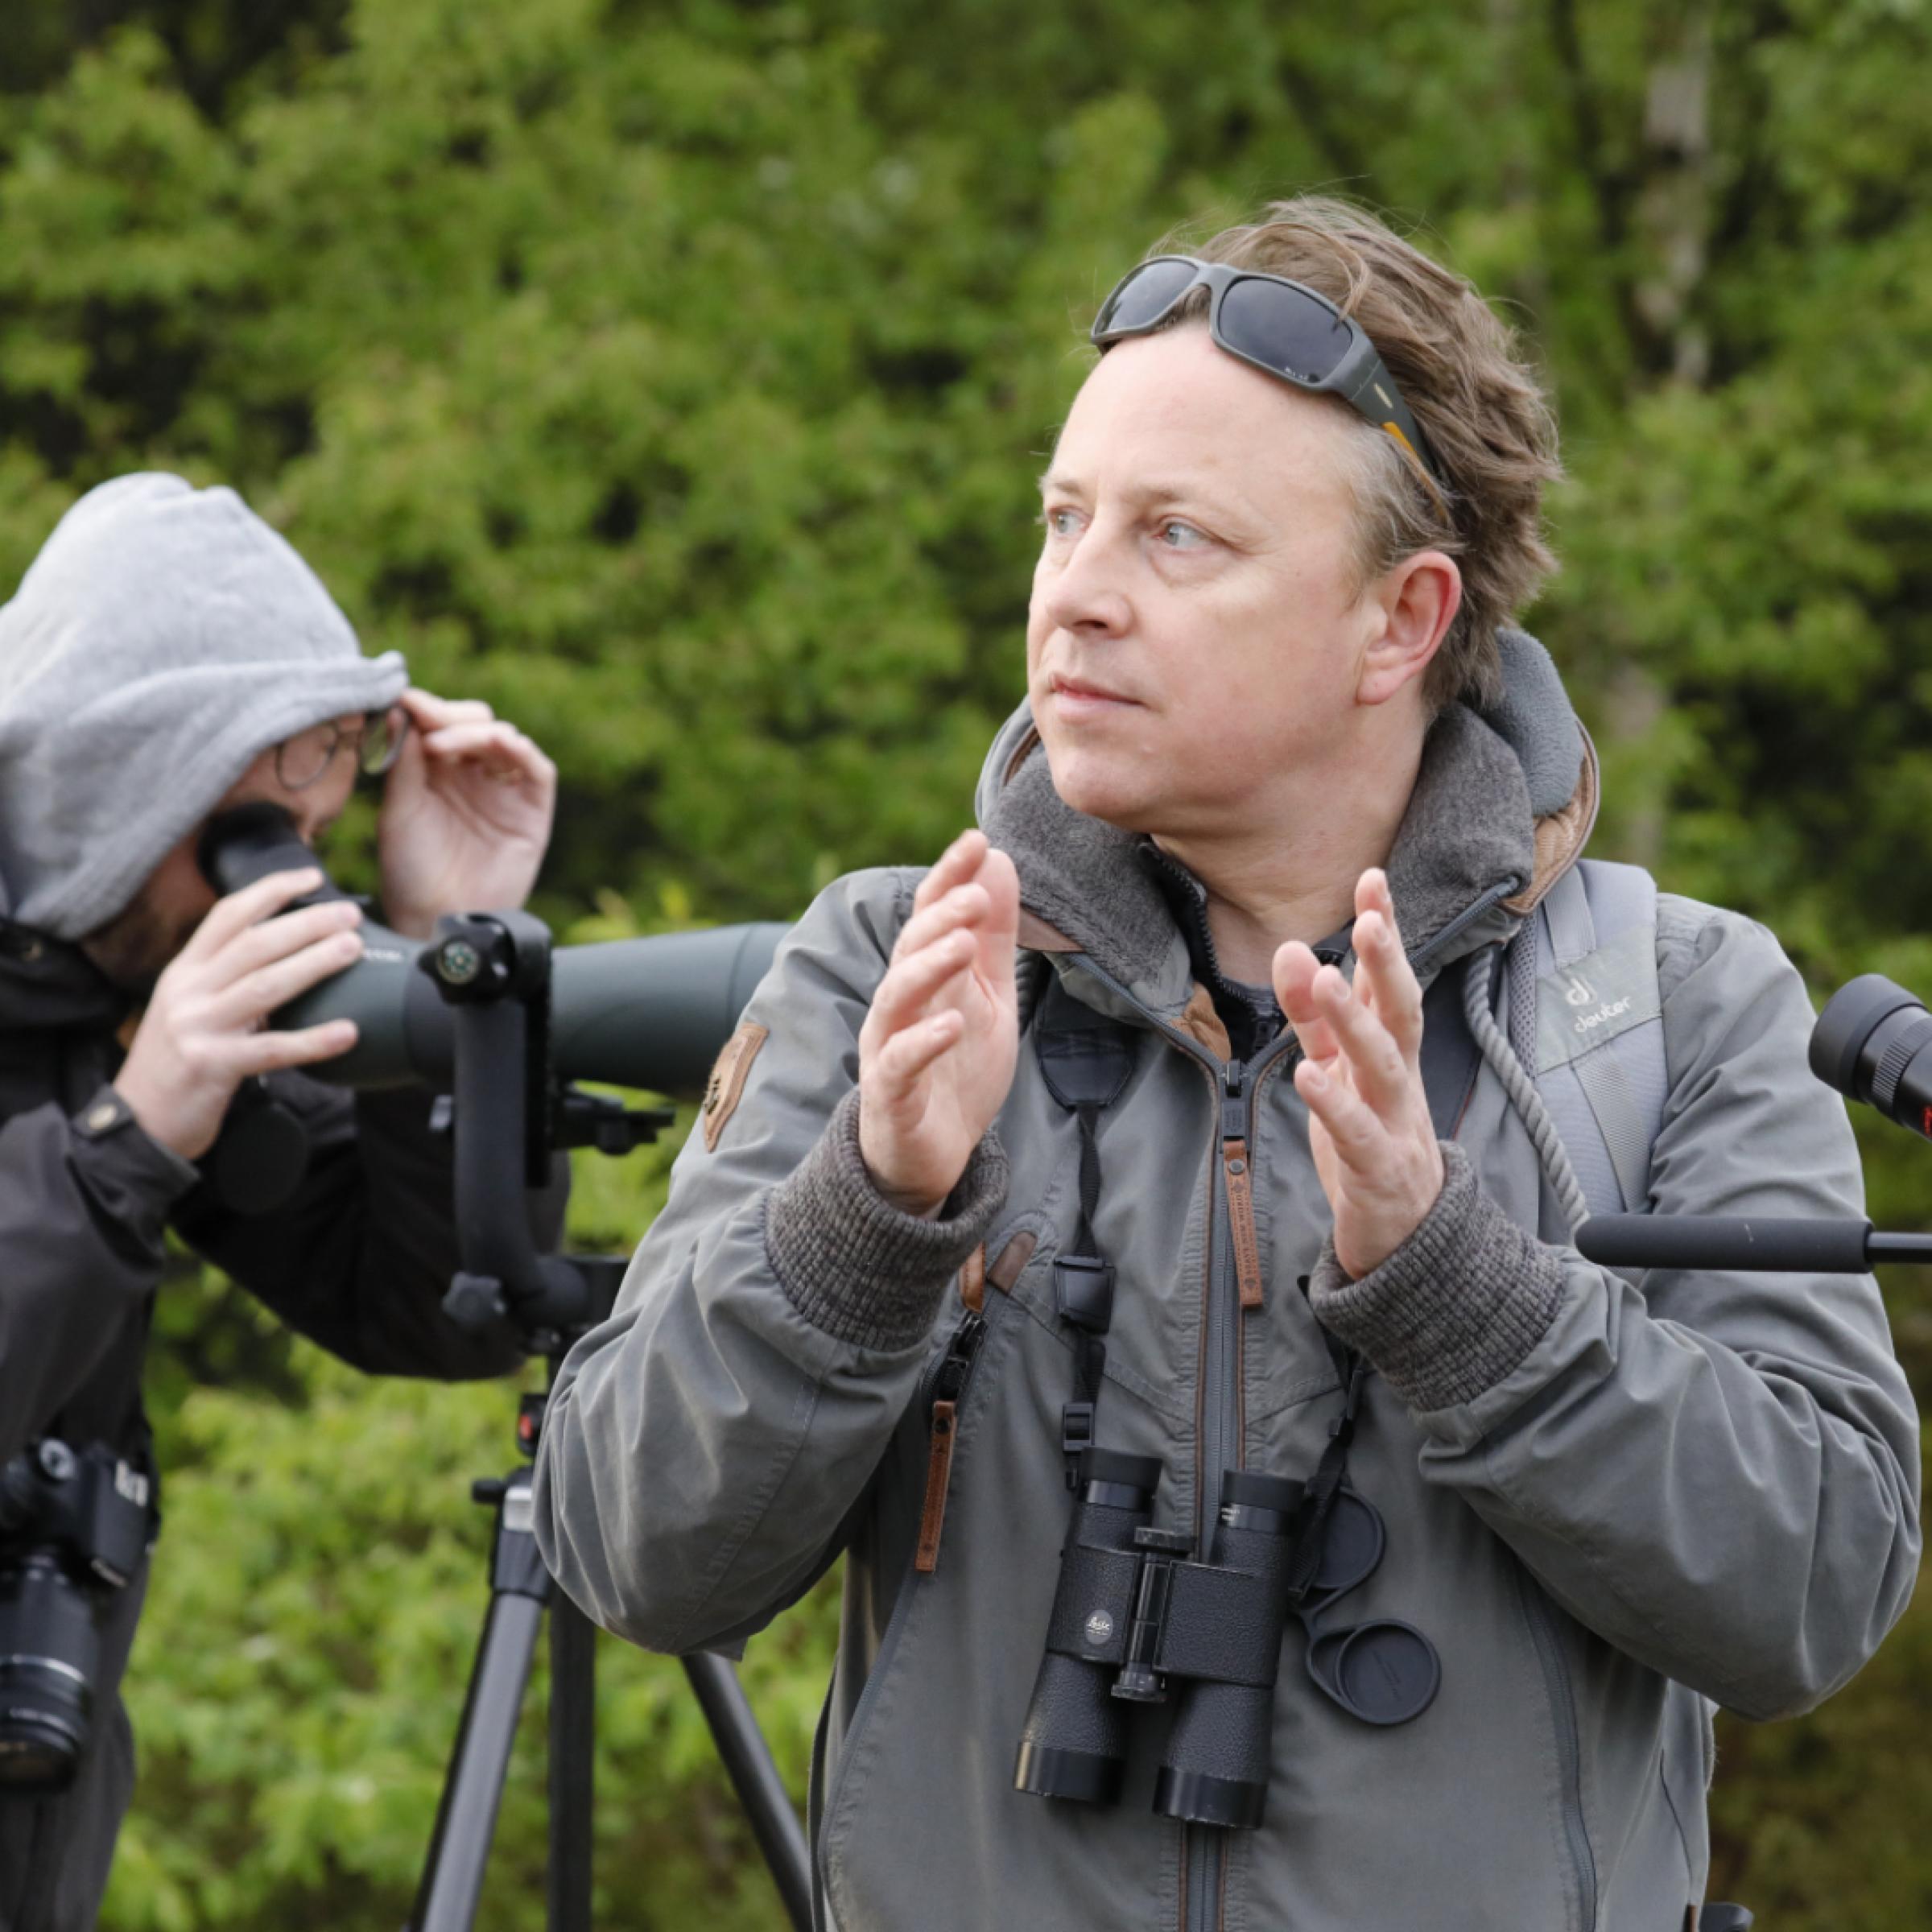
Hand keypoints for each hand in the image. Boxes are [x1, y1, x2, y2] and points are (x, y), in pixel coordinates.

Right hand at [114, 868, 365, 1159]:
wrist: (139, 1122)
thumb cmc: (179, 1061)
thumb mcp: (192, 1008)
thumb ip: (229, 981)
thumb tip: (296, 954)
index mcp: (185, 971)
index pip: (228, 916)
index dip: (271, 890)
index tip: (313, 876)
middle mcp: (187, 991)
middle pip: (254, 944)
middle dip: (306, 923)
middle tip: (350, 915)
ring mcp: (197, 1028)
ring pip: (264, 985)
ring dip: (314, 963)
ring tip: (354, 949)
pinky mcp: (211, 1067)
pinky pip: (272, 1049)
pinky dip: (313, 1040)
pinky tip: (349, 1032)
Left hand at [377, 688, 557, 938]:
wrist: (438, 917)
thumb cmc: (411, 870)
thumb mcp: (399, 809)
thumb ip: (405, 760)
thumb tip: (400, 706)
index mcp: (437, 771)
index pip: (440, 724)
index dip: (425, 709)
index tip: (403, 698)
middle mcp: (473, 775)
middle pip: (474, 722)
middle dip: (449, 716)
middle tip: (423, 721)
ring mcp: (504, 790)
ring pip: (503, 737)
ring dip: (475, 731)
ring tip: (442, 745)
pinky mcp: (532, 810)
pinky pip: (536, 769)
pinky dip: (519, 750)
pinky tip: (496, 742)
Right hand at [858, 830, 1020, 1216]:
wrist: (933, 1155)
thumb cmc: (957, 1068)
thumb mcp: (988, 994)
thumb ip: (992, 934)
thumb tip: (998, 860)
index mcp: (925, 977)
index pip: (931, 915)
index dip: (949, 877)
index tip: (977, 839)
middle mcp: (900, 1005)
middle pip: (910, 949)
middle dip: (940, 917)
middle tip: (974, 894)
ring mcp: (890, 1048)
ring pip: (898, 998)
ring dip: (928, 966)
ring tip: (962, 943)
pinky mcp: (891, 1096)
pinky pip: (901, 1064)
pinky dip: (924, 1042)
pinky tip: (951, 1025)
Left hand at [1275, 868, 1445, 1278]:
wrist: (1405, 1236)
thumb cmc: (1369, 1139)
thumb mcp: (1333, 1069)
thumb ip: (1311, 1015)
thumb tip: (1293, 950)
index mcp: (1388, 1051)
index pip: (1387, 981)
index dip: (1383, 932)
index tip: (1372, 879)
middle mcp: (1398, 1078)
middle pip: (1399, 1011)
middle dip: (1387, 963)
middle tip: (1370, 917)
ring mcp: (1395, 1123)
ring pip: (1382, 1066)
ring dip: (1356, 1023)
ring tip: (1329, 981)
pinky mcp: (1378, 1170)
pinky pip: (1358, 1133)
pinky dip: (1334, 1104)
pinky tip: (1308, 1074)